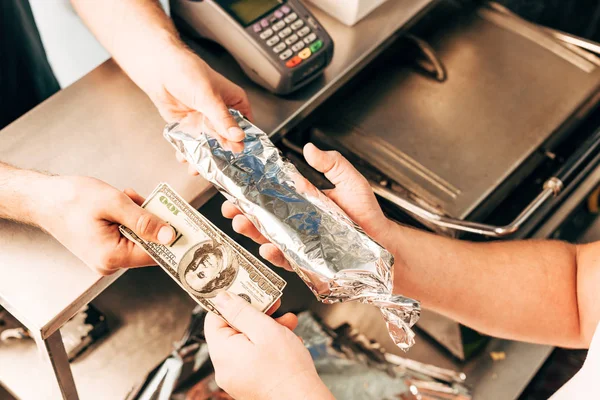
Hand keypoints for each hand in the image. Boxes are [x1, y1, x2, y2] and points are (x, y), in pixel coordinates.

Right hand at [35, 176, 174, 274]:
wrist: (42, 198)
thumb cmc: (70, 199)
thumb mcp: (113, 204)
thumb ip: (144, 221)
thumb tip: (169, 235)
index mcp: (111, 257)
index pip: (155, 254)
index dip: (172, 238)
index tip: (187, 225)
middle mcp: (109, 263)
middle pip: (149, 245)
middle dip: (151, 220)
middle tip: (144, 199)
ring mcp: (106, 257)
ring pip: (140, 237)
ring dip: (140, 216)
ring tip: (127, 197)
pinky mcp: (105, 248)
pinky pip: (128, 234)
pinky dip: (130, 217)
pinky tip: (122, 203)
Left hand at [144, 46, 252, 174]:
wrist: (158, 70)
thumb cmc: (187, 71)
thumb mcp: (208, 96)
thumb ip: (222, 119)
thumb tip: (237, 136)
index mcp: (234, 103)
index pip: (245, 126)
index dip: (243, 142)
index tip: (240, 156)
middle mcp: (221, 114)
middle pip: (226, 139)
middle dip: (222, 154)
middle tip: (218, 167)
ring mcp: (205, 121)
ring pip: (209, 144)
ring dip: (204, 157)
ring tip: (198, 168)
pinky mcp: (189, 127)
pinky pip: (192, 143)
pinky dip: (189, 153)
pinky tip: (186, 159)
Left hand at [205, 292, 333, 399]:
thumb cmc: (286, 370)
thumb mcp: (264, 329)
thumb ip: (241, 311)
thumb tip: (221, 298)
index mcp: (222, 352)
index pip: (214, 318)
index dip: (231, 302)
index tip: (247, 292)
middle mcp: (224, 367)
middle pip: (233, 329)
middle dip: (256, 315)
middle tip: (274, 307)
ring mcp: (236, 376)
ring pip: (247, 342)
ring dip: (267, 329)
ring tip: (287, 324)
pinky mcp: (248, 382)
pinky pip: (253, 356)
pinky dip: (268, 345)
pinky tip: (286, 339)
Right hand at [221, 143, 391, 269]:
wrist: (381, 244)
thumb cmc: (366, 214)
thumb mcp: (351, 181)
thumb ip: (333, 164)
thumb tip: (310, 148)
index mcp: (301, 201)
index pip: (270, 193)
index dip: (250, 190)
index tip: (235, 184)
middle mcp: (295, 222)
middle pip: (261, 217)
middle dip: (242, 212)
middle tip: (231, 207)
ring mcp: (298, 243)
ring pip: (267, 237)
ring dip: (251, 232)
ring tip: (242, 224)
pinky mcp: (304, 262)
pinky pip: (285, 259)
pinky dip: (274, 255)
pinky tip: (268, 248)